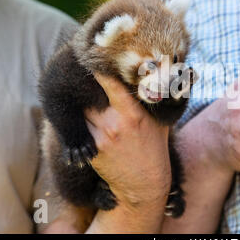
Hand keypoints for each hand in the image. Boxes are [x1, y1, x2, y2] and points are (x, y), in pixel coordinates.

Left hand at [85, 73, 171, 206]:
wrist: (144, 183)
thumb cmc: (154, 148)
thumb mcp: (159, 122)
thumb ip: (154, 101)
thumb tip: (158, 79)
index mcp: (133, 114)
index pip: (110, 83)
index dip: (100, 67)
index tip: (95, 56)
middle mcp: (114, 124)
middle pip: (90, 95)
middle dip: (87, 85)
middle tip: (85, 74)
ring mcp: (99, 137)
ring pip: (81, 111)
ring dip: (83, 103)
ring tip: (84, 96)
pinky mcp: (91, 149)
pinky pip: (81, 129)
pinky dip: (82, 121)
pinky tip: (90, 119)